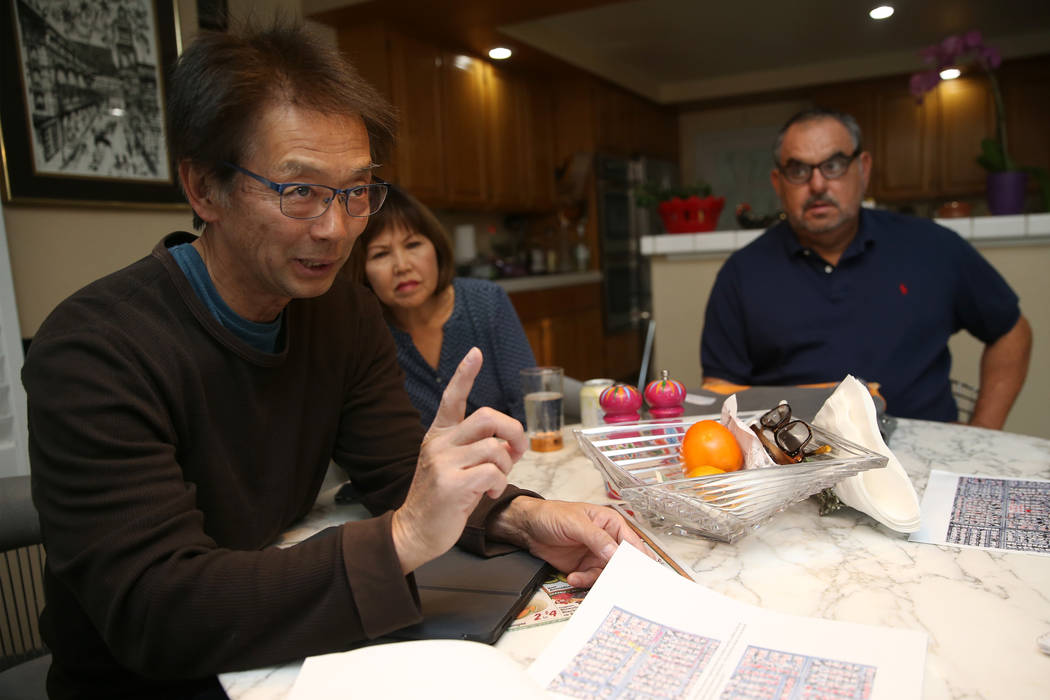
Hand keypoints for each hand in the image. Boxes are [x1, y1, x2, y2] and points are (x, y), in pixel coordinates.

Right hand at [392, 347, 526, 572]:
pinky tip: (487, 495)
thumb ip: (478, 449)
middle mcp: (439, 443)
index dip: (465, 374)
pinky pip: (493, 473)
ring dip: (506, 467)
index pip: (451, 397)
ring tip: (496, 481)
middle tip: (518, 452)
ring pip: (495, 449)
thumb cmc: (441, 500)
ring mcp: (443, 463)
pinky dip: (499, 484)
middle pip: (489, 417)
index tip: (475, 353)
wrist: (415, 532)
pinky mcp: (452, 484)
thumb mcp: (454, 466)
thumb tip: (512, 443)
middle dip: (514, 432)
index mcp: (438, 435)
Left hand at [491, 497, 649, 587]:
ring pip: (607, 574)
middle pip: (622, 562)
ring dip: (596, 579)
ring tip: (580, 577)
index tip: (635, 571)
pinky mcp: (584, 568)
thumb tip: (615, 553)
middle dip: (618, 573)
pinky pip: (591, 579)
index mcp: (610, 524)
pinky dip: (583, 581)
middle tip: (614, 582)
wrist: (527, 527)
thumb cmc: (552, 514)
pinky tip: (572, 577)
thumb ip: (597, 538)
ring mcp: (595, 555)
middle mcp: (606, 541)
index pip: (631, 542)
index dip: (636, 558)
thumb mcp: (576, 523)